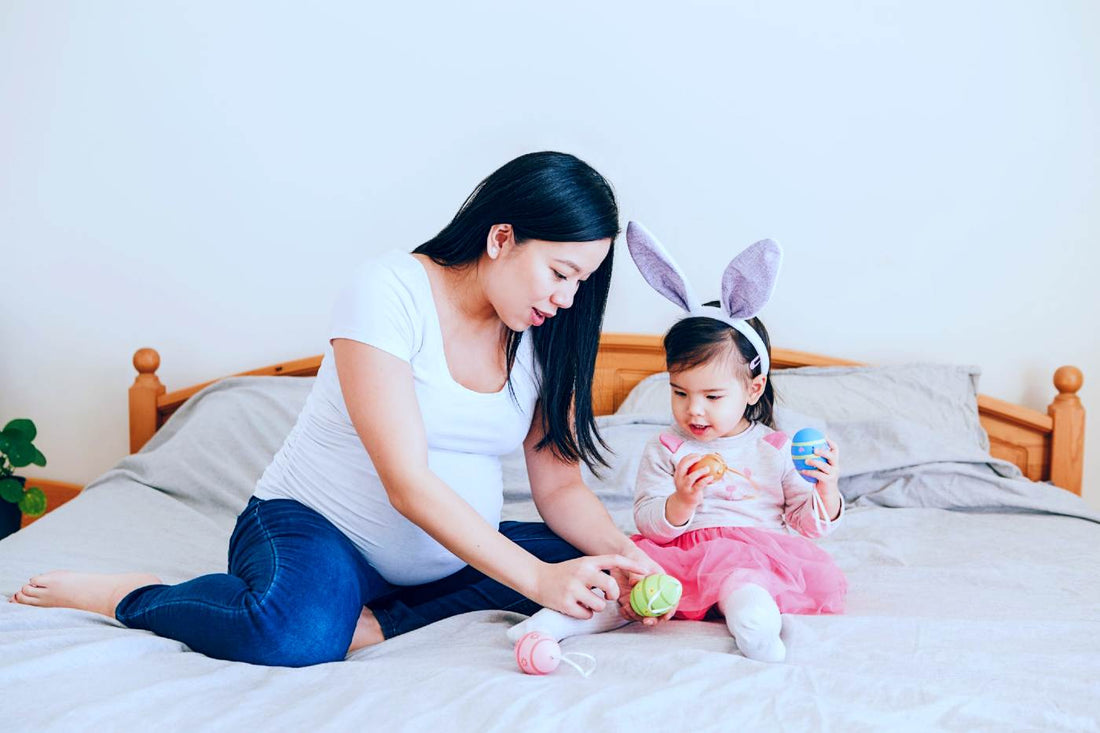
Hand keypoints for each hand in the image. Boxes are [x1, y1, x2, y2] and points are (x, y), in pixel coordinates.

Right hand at [532, 554, 647, 619]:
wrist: (536, 578)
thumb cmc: (563, 574)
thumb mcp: (581, 565)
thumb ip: (598, 570)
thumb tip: (620, 582)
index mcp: (587, 561)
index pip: (614, 560)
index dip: (632, 565)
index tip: (646, 572)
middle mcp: (582, 572)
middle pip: (611, 586)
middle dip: (613, 595)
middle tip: (607, 596)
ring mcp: (573, 588)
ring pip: (600, 604)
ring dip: (596, 606)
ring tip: (585, 601)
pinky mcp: (566, 603)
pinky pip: (587, 614)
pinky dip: (584, 614)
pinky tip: (575, 607)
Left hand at [610, 544, 673, 626]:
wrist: (621, 558)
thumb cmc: (635, 557)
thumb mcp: (638, 562)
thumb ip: (636, 573)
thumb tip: (634, 583)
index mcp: (661, 585)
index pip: (671, 600)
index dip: (670, 610)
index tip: (666, 616)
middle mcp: (653, 595)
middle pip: (657, 612)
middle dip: (653, 620)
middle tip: (647, 621)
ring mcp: (641, 599)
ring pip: (642, 614)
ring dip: (637, 617)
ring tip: (628, 609)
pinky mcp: (630, 601)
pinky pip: (630, 612)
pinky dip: (627, 613)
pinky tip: (623, 609)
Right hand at [673, 453, 713, 508]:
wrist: (684, 502)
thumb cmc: (688, 487)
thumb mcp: (686, 478)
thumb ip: (692, 470)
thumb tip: (705, 459)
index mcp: (678, 474)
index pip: (681, 462)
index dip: (689, 457)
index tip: (698, 455)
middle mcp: (679, 480)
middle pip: (683, 467)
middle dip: (691, 460)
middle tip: (700, 457)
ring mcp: (685, 487)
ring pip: (691, 477)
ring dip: (699, 471)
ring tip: (707, 468)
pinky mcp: (692, 493)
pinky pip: (699, 485)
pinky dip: (705, 480)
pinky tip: (711, 477)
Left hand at [801, 439, 840, 519]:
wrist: (827, 492)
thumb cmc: (821, 477)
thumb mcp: (819, 467)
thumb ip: (814, 459)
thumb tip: (801, 448)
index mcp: (834, 461)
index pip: (835, 449)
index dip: (830, 442)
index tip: (823, 436)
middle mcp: (835, 466)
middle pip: (832, 456)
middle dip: (823, 451)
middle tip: (813, 449)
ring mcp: (833, 473)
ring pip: (824, 466)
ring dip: (814, 462)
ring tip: (806, 460)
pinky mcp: (829, 480)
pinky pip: (818, 475)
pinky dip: (809, 472)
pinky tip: (802, 471)